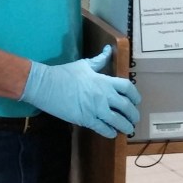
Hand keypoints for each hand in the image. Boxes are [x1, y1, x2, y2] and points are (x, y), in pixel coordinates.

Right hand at [21, 46, 140, 138]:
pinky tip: (112, 133)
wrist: (46, 85)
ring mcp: (95, 108)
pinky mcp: (85, 119)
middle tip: (134, 119)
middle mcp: (103, 95)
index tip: (136, 101)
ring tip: (127, 129)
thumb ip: (99, 60)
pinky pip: (103, 128)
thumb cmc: (64, 73)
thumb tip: (108, 50)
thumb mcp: (84, 65)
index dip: (135, 96)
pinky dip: (110, 132)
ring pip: (117, 121)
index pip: (127, 88)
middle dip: (133, 114)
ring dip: (125, 126)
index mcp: (104, 80)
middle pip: (126, 107)